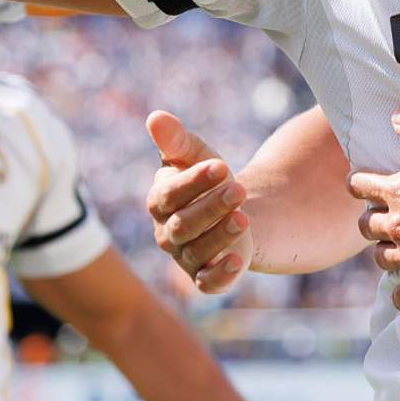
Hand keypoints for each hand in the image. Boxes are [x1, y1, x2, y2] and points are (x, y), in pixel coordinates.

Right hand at [146, 110, 251, 292]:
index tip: (222, 165)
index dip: (194, 181)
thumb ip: (176, 140)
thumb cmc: (208, 178)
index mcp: (159, 201)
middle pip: (183, 224)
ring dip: (221, 235)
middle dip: (211, 207)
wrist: (233, 209)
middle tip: (237, 190)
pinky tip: (238, 261)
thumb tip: (155, 117)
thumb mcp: (195, 155)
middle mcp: (167, 232)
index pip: (170, 193)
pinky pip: (208, 283)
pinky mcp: (205, 277)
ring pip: (198, 251)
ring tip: (244, 218)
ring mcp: (185, 257)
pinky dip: (221, 275)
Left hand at [347, 110, 399, 310]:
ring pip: (380, 259)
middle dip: (371, 219)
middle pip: (366, 226)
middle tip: (382, 217)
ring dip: (385, 252)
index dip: (358, 183)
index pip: (360, 186)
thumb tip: (396, 120)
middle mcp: (398, 226)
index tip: (360, 185)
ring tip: (396, 249)